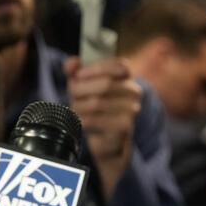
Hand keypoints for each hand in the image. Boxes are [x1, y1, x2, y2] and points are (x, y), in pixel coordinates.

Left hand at [64, 56, 141, 199]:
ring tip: (75, 109)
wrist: (109, 143)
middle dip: (82, 88)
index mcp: (128, 78)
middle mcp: (134, 92)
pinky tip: (81, 121)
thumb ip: (77, 72)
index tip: (78, 75)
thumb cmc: (97, 110)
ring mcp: (131, 110)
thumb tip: (72, 62)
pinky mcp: (124, 128)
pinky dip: (83, 120)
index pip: (120, 66)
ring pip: (97, 102)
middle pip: (105, 84)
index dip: (96, 68)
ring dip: (79, 105)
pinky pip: (95, 120)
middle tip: (71, 94)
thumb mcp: (85, 87)